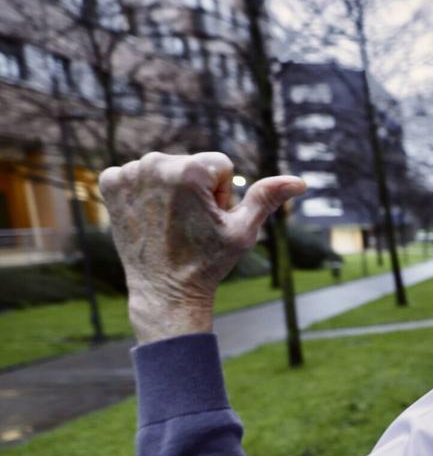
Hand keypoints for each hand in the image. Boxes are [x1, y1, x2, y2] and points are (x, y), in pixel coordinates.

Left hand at [98, 151, 304, 343]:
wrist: (164, 292)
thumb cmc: (207, 263)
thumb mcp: (243, 231)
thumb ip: (266, 198)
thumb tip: (299, 182)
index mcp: (189, 170)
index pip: (221, 164)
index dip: (222, 195)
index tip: (210, 219)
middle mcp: (154, 163)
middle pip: (193, 164)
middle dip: (197, 190)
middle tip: (190, 224)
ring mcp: (128, 172)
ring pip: (167, 169)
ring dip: (172, 191)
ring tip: (171, 223)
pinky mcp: (110, 183)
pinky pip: (138, 174)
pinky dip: (145, 192)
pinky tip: (150, 216)